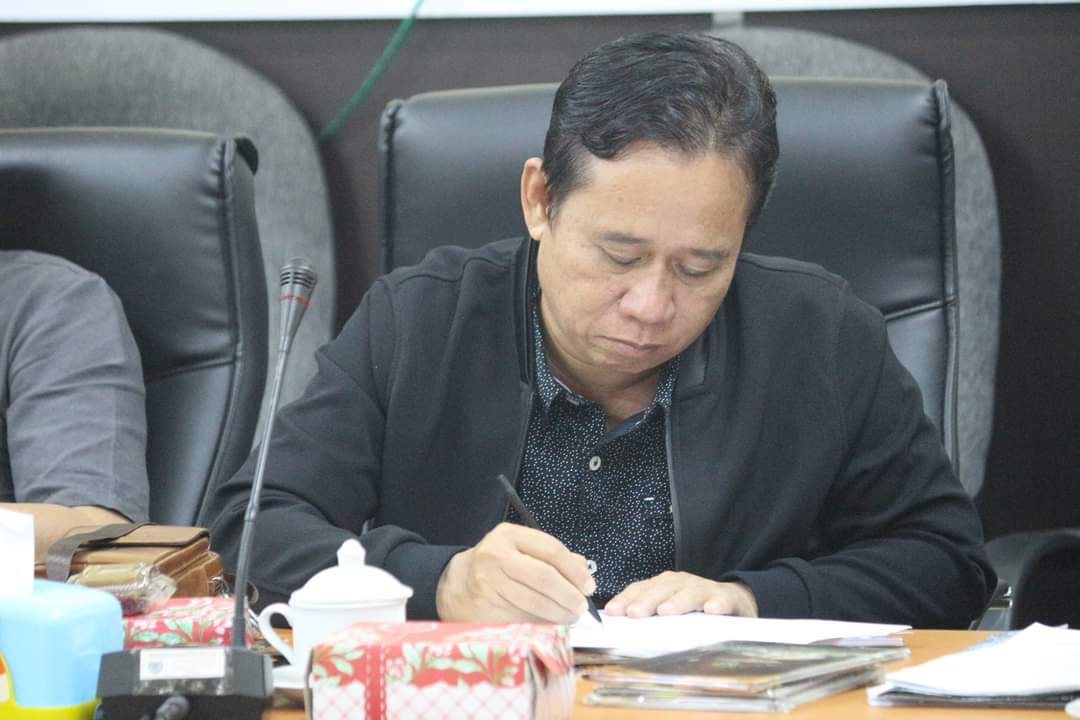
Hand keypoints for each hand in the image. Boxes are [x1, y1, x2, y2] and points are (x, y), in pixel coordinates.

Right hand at [435, 522, 595, 623]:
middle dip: (569, 595)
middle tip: (581, 607)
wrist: (456, 583)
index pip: (551, 550)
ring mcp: (488, 582)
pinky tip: (550, 624)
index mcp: (510, 535)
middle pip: (544, 577)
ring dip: (559, 613)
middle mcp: (496, 555)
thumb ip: (552, 556)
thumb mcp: (520, 549)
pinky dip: (541, 624)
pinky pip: (521, 618)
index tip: (589, 586)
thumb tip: (583, 570)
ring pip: (534, 601)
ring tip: (570, 618)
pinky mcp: (485, 607)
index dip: (574, 570)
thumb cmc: (496, 565)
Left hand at [604, 571, 758, 617]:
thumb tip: (618, 625)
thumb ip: (648, 617)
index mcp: (663, 585)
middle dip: (647, 600)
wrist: (734, 601)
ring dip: (678, 601)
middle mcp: (681, 583)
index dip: (626, 599)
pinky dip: (717, 603)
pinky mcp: (728, 598)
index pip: (641, 589)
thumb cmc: (693, 609)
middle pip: (662, 589)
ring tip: (666, 611)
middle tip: (635, 614)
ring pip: (690, 592)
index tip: (613, 612)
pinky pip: (722, 599)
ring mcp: (705, 589)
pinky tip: (711, 611)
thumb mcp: (668, 610)